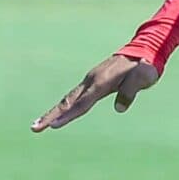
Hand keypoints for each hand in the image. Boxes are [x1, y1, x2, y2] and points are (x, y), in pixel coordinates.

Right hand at [34, 54, 159, 131]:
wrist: (143, 50)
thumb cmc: (144, 67)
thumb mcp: (142, 78)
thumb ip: (130, 92)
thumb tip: (119, 108)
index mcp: (102, 82)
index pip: (82, 103)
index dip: (69, 116)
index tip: (53, 126)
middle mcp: (91, 81)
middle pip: (68, 102)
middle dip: (51, 116)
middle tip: (34, 129)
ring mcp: (90, 80)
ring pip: (68, 99)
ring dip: (54, 112)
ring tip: (39, 125)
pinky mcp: (93, 81)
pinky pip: (75, 96)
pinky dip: (65, 106)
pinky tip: (58, 114)